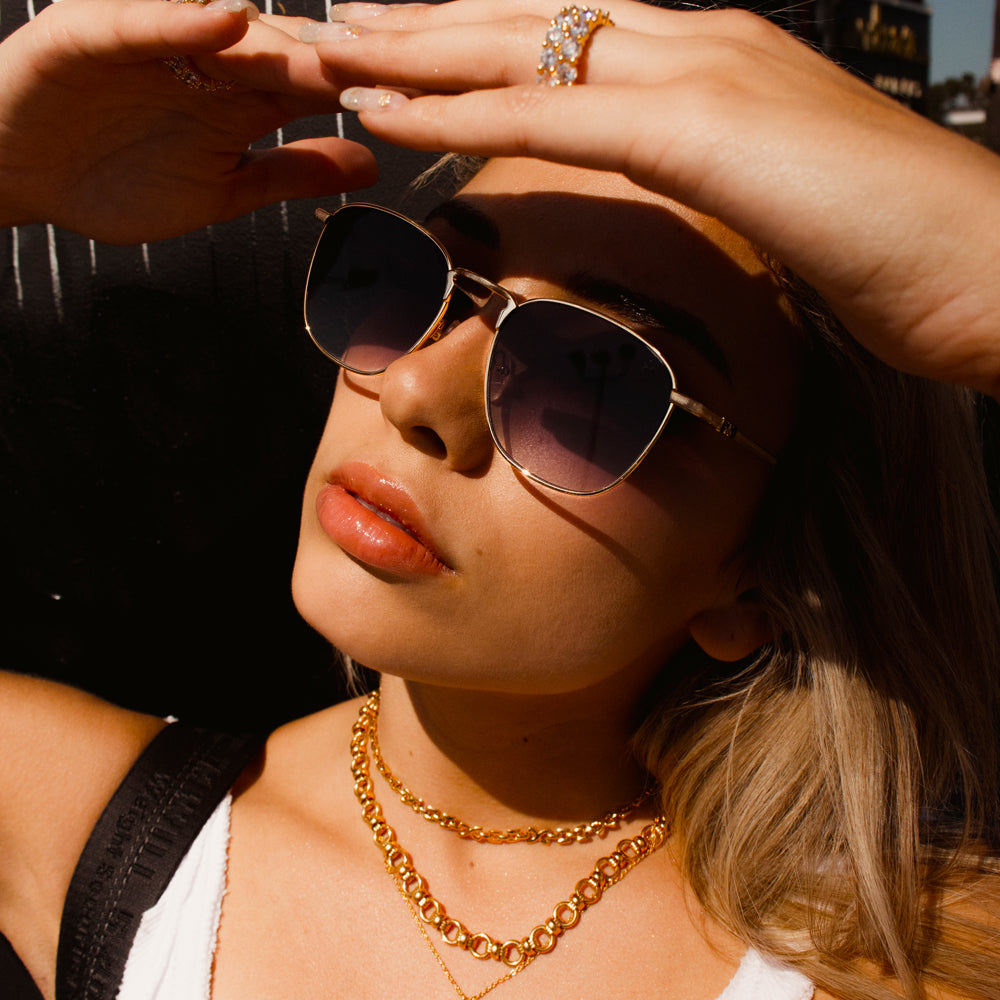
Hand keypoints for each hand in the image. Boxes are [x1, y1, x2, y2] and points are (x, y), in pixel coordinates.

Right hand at [0, 0, 376, 242]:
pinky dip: (184, 21)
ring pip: (230, 30)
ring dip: (286, 37)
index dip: (372, 90)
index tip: (429, 102)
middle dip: (347, 61)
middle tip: (407, 69)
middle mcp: (210, 58)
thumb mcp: (224, 190)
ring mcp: (156, 40)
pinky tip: (231, 22)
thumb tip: (371, 164)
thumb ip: (292, 170)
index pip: (320, 84)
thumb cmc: (117, 180)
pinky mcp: (94, 32)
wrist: (23, 175)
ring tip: (341, 47)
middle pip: (290, 50)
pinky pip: (144, 22)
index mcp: (244, 94)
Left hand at [309, 0, 999, 397]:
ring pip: (522, 49)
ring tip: (329, 45)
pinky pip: (547, 114)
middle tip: (341, 16)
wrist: (989, 261)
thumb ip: (724, 179)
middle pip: (532, 18)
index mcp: (721, 59)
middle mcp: (701, 42)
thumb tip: (684, 199)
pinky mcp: (697, 127)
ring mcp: (700, 73)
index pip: (575, 34)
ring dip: (414, 49)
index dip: (487, 37)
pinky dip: (457, 110)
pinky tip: (384, 108)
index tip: (416, 43)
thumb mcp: (788, 198)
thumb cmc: (900, 245)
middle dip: (427, 18)